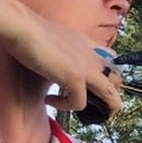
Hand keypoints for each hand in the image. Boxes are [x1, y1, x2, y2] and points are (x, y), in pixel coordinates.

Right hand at [4, 10, 122, 116]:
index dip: (109, 74)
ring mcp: (86, 68)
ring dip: (106, 108)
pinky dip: (65, 106)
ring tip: (95, 114)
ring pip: (110, 94)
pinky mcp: (75, 79)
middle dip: (114, 95)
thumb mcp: (56, 40)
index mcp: (89, 44)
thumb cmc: (31, 30)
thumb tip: (57, 66)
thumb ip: (64, 53)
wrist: (23, 28)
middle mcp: (93, 55)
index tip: (96, 84)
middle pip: (118, 79)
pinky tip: (49, 100)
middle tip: (102, 106)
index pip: (112, 59)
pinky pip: (79, 103)